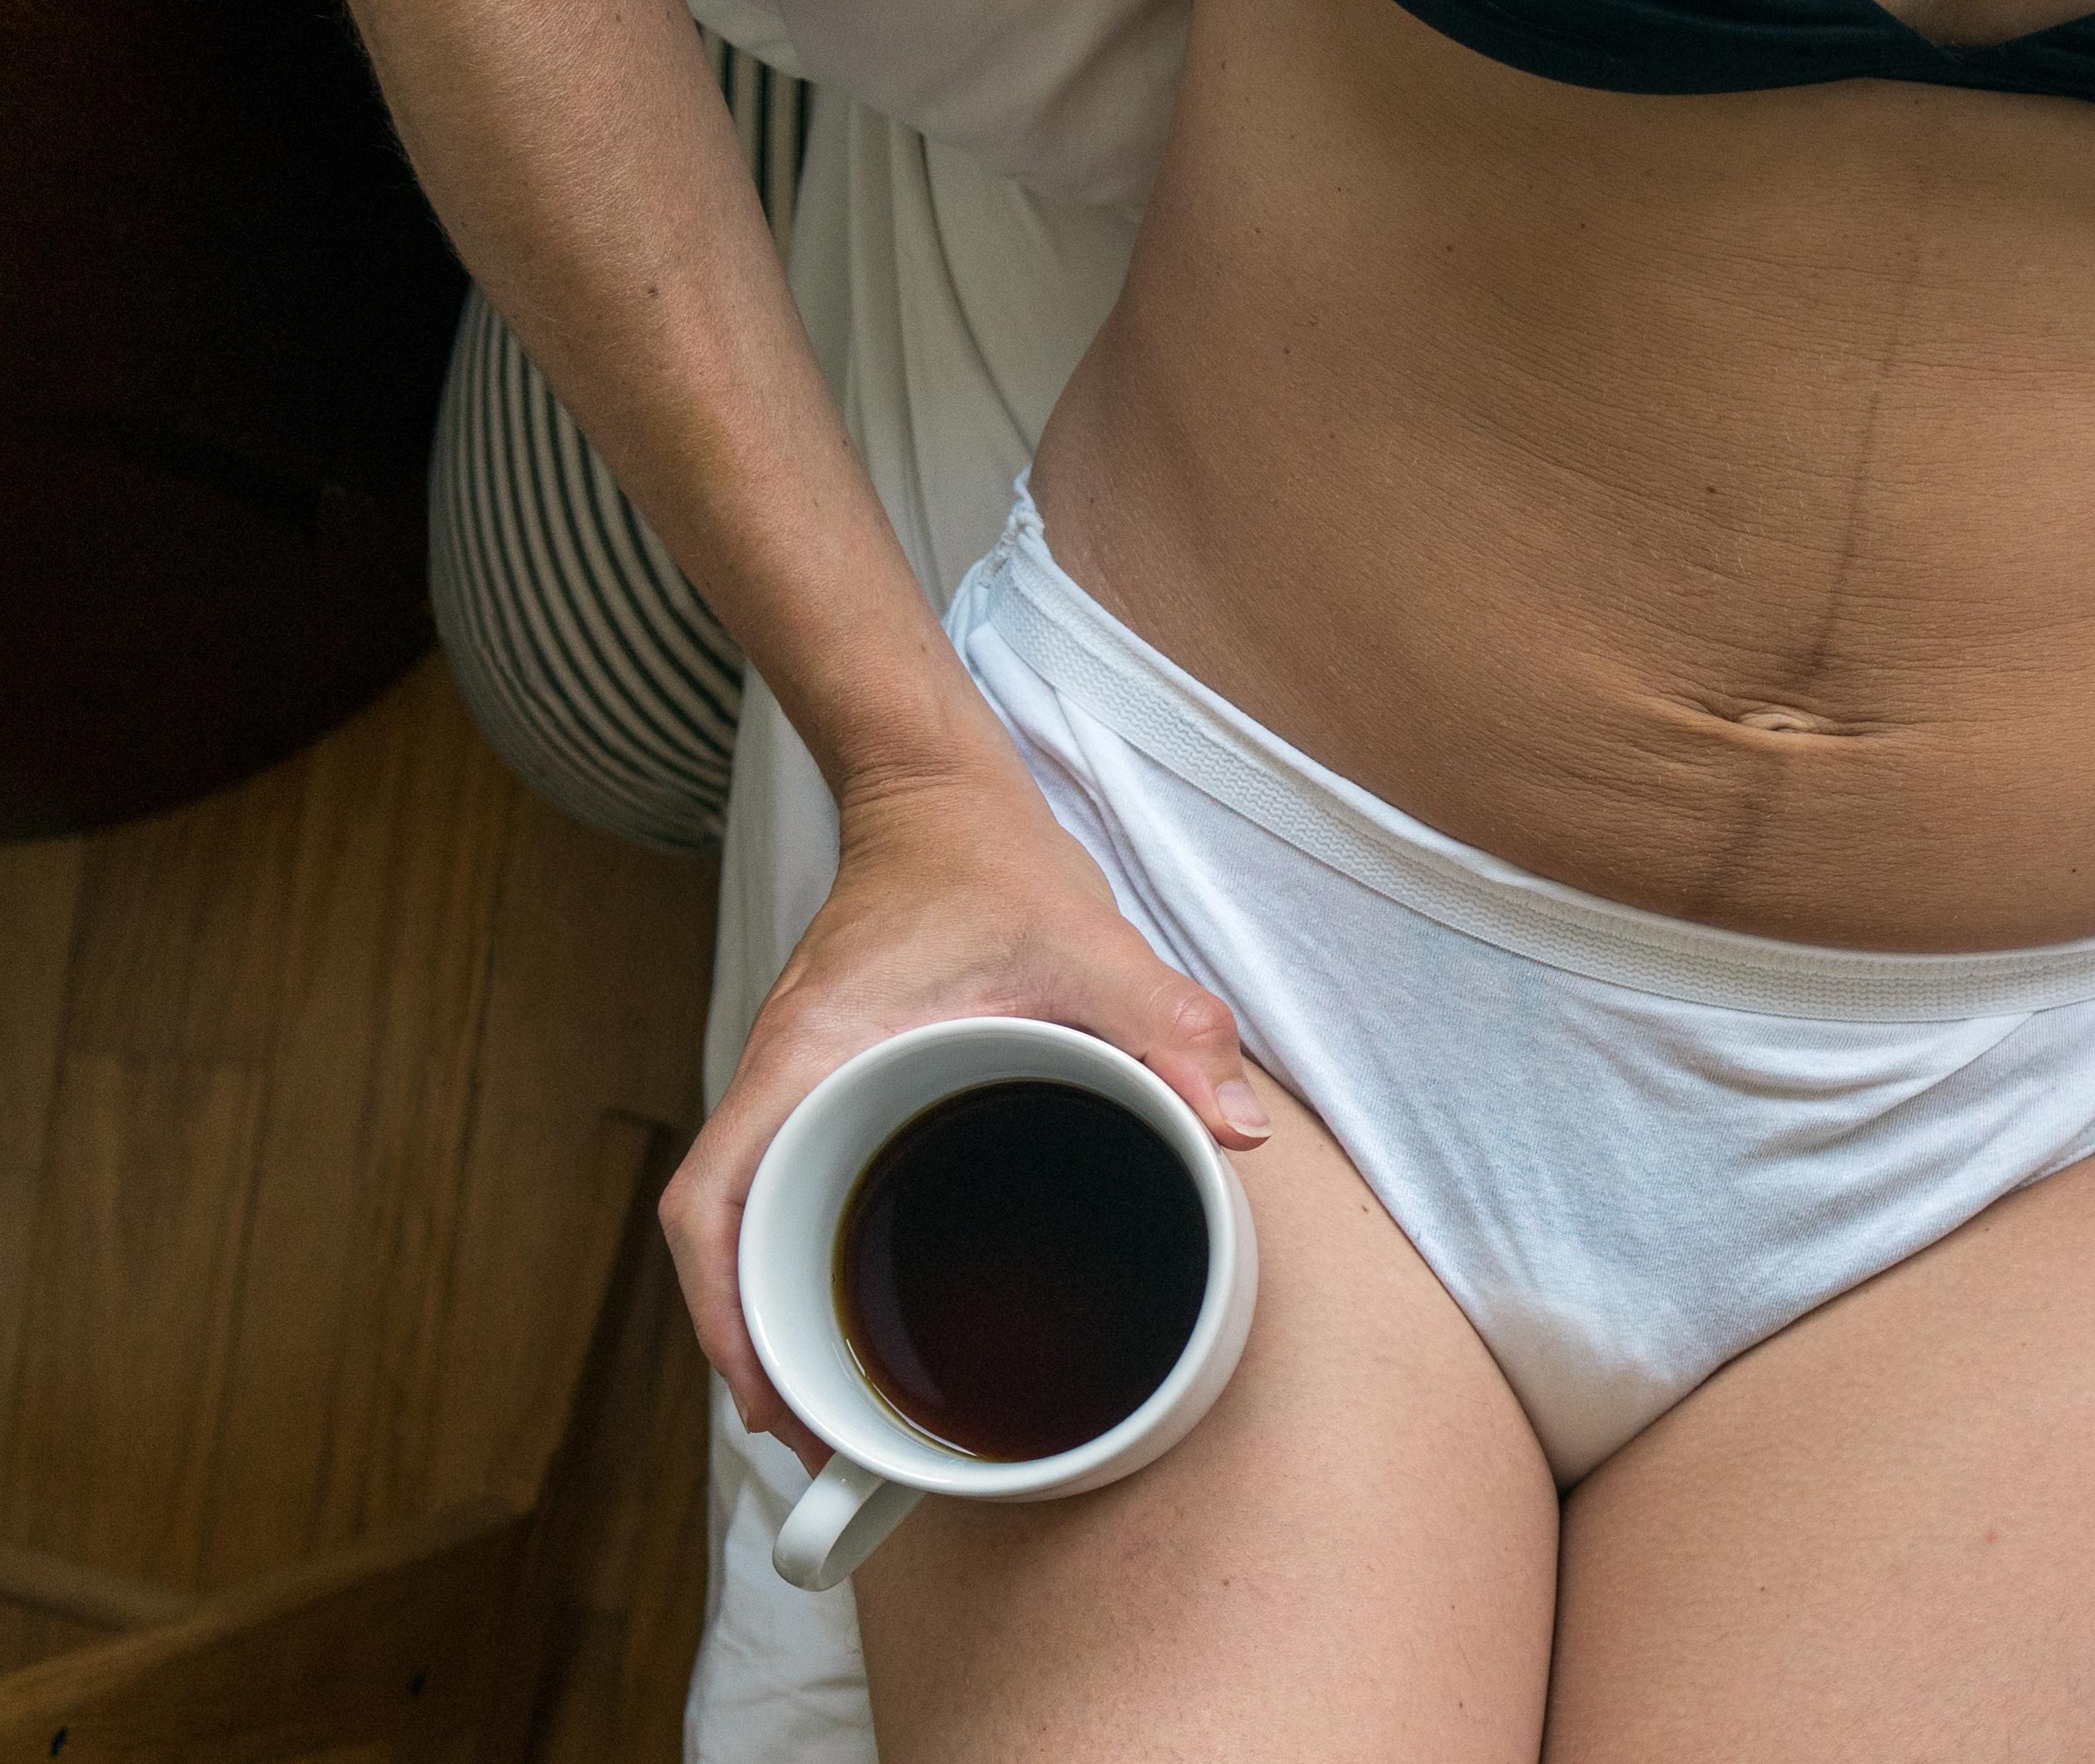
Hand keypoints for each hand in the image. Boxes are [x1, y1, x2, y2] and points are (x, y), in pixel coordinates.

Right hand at [656, 761, 1272, 1467]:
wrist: (939, 796)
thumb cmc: (988, 865)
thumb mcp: (1089, 945)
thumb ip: (1168, 1030)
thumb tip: (1242, 1131)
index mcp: (808, 1057)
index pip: (709, 1204)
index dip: (722, 1314)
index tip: (770, 1398)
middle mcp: (779, 1080)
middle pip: (720, 1239)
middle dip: (752, 1347)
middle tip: (824, 1440)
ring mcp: (795, 1086)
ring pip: (750, 1220)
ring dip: (776, 1310)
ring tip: (843, 1406)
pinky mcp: (825, 1086)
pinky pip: (789, 1187)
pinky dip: (807, 1256)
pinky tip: (866, 1305)